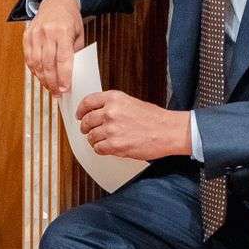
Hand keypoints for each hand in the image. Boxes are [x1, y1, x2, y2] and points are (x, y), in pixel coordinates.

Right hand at [23, 0, 84, 94]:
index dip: (63, 77)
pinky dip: (34, 70)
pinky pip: (28, 58)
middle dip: (53, 82)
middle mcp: (46, 33)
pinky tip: (41, 76)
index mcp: (62, 31)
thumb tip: (71, 73)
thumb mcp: (79, 33)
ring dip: (42, 79)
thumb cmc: (70, 19)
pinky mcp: (27, 36)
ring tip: (50, 87)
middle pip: (48, 64)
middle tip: (57, 93)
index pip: (63, 59)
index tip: (65, 89)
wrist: (56, 2)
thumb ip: (75, 52)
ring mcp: (34, 34)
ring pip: (36, 63)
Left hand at [76, 91, 192, 160]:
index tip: (79, 115)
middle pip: (86, 121)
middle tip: (88, 131)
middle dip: (86, 128)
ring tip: (104, 141)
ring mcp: (111, 129)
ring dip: (95, 140)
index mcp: (115, 99)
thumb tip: (98, 112)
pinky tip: (109, 147)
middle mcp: (110, 112)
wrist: (169, 131)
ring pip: (91, 136)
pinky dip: (102, 149)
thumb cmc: (155, 119)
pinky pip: (98, 149)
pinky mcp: (115, 144)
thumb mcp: (132, 103)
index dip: (81, 110)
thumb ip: (114, 106)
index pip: (88, 102)